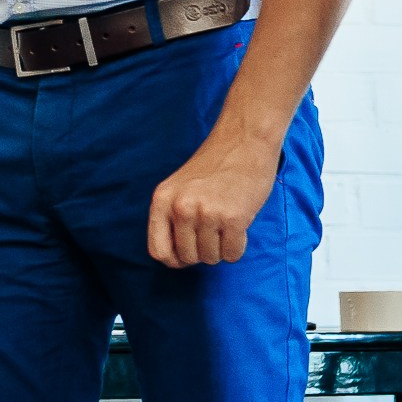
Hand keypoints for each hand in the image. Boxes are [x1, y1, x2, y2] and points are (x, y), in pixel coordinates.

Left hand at [147, 132, 279, 266]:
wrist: (244, 141)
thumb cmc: (213, 167)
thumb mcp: (178, 187)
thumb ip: (171, 217)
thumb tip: (175, 259)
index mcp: (162, 200)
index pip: (158, 251)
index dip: (175, 259)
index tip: (188, 253)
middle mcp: (180, 207)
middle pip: (188, 258)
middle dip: (202, 252)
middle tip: (213, 232)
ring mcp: (206, 213)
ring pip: (211, 258)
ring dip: (221, 249)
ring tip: (225, 225)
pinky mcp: (233, 218)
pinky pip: (232, 254)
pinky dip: (237, 247)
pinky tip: (239, 226)